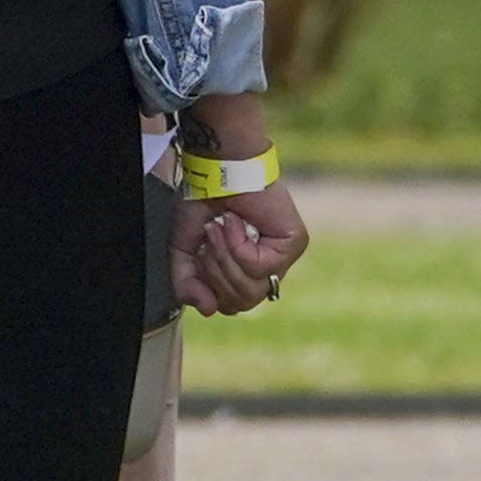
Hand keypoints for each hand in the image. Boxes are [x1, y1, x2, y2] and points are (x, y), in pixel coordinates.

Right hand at [178, 181, 306, 314]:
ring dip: (224, 257)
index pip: (230, 306)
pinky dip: (238, 244)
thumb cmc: (204, 202)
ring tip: (219, 228)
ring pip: (251, 289)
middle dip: (215, 272)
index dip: (208, 288)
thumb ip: (187, 284)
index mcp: (246, 272)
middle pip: (240, 303)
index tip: (199, 253)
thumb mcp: (185, 251)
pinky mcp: (294, 243)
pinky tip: (235, 222)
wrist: (218, 169)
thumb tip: (208, 310)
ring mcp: (284, 258)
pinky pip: (260, 267)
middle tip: (209, 237)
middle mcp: (268, 269)